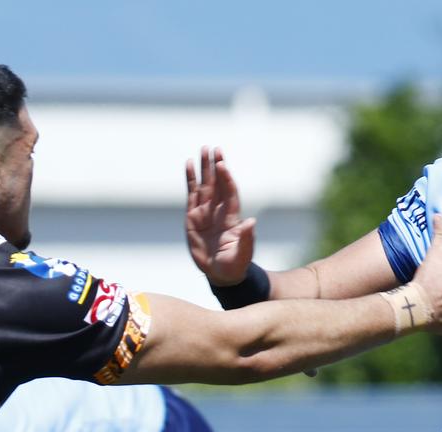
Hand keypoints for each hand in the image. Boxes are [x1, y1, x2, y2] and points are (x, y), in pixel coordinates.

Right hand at [185, 146, 256, 285]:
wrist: (221, 274)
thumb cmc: (235, 264)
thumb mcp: (242, 254)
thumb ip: (246, 239)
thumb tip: (251, 222)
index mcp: (232, 217)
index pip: (229, 193)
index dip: (226, 179)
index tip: (222, 164)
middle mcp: (219, 210)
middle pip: (217, 184)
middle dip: (216, 166)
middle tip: (214, 148)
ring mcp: (205, 212)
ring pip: (204, 185)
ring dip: (204, 168)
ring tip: (203, 150)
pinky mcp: (193, 217)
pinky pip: (191, 194)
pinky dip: (191, 179)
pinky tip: (189, 164)